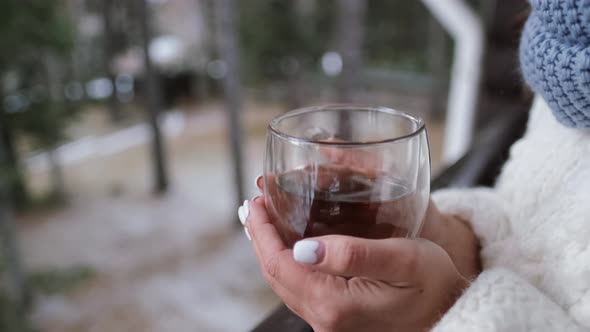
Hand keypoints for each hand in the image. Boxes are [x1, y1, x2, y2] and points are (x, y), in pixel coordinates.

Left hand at [243, 197, 475, 331]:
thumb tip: (302, 249)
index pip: (279, 264)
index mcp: (335, 304)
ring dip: (272, 248)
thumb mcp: (403, 259)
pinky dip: (288, 262)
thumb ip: (353, 254)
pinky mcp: (336, 318)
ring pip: (285, 281)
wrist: (452, 311)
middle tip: (259, 203)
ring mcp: (329, 322)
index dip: (263, 230)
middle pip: (275, 273)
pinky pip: (299, 287)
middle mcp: (325, 319)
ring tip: (269, 218)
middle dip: (262, 236)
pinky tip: (291, 243)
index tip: (257, 201)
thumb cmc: (434, 284)